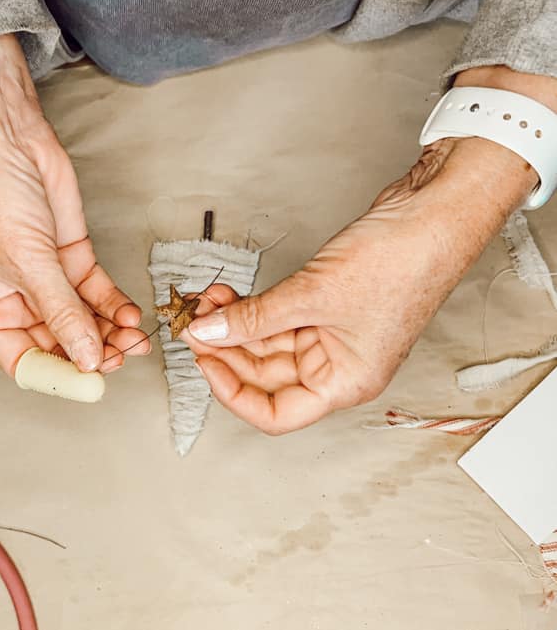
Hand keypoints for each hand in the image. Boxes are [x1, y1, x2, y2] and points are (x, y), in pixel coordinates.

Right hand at [0, 35, 149, 374]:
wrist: (5, 137)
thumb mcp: (28, 265)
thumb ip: (61, 314)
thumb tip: (86, 357)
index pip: (24, 361)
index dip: (59, 376)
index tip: (91, 382)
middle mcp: (15, 298)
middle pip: (59, 344)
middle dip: (93, 352)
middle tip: (121, 358)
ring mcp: (45, 278)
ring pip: (82, 319)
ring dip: (109, 331)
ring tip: (133, 338)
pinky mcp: (68, 257)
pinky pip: (94, 292)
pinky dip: (114, 305)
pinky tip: (129, 314)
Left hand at [184, 135, 537, 434]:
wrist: (433, 214)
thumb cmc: (402, 262)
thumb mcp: (312, 294)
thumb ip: (254, 318)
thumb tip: (208, 332)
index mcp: (346, 383)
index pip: (276, 414)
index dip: (233, 394)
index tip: (205, 362)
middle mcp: (339, 367)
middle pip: (266, 377)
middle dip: (227, 348)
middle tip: (196, 322)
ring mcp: (333, 337)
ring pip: (268, 344)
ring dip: (235, 323)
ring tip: (209, 299)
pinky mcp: (326, 307)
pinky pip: (278, 318)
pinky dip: (252, 307)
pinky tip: (229, 294)